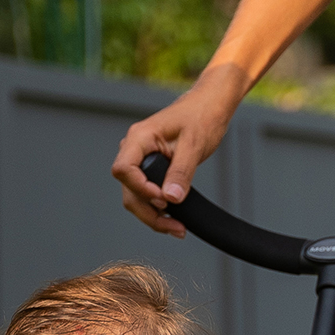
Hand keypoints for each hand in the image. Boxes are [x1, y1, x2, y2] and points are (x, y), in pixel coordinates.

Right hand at [113, 67, 245, 235]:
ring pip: (136, 197)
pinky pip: (147, 194)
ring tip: (178, 228)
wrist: (210, 106)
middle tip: (175, 225)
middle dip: (149, 211)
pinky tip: (175, 221)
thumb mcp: (194, 144)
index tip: (163, 199)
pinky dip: (159, 210)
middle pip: (129, 190)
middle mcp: (134, 150)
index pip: (124, 170)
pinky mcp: (150, 169)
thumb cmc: (202, 116)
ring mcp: (141, 161)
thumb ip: (181, 172)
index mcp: (139, 138)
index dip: (140, 188)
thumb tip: (171, 199)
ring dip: (153, 215)